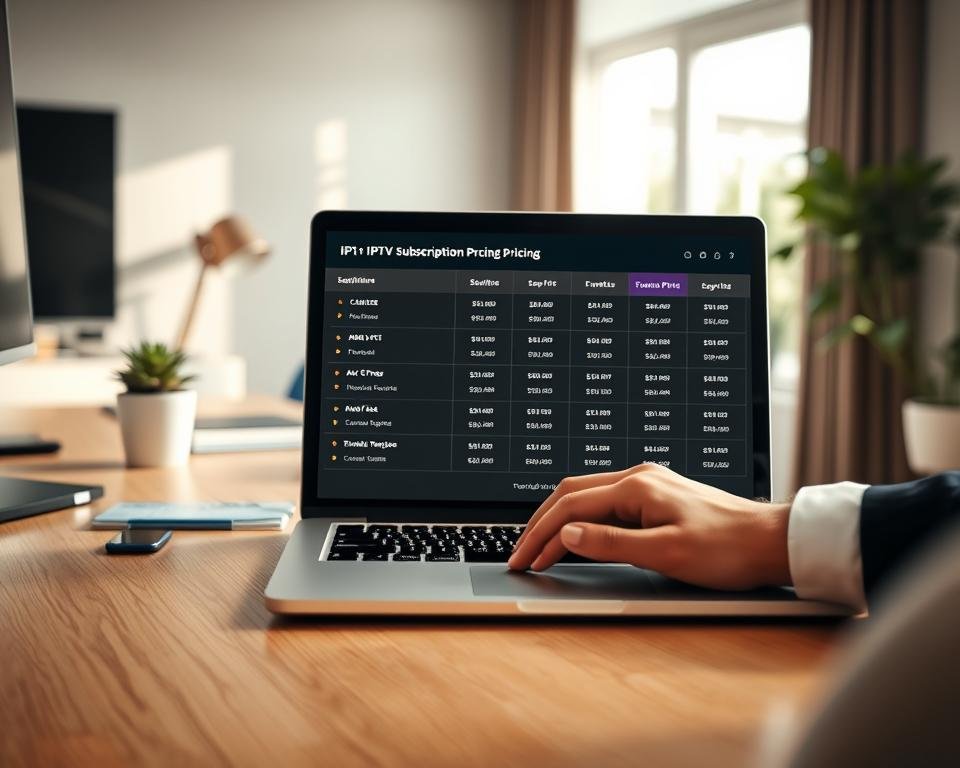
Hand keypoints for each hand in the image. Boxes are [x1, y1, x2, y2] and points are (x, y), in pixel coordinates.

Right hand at [507, 463, 791, 590]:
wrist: (769, 541)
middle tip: (521, 554)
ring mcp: (647, 484)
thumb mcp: (666, 553)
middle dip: (540, 523)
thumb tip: (568, 535)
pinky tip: (577, 536)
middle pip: (571, 493)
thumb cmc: (726, 548)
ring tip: (540, 547)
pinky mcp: (656, 496)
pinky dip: (582, 519)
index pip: (571, 507)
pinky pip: (605, 503)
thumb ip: (612, 543)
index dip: (541, 534)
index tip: (523, 559)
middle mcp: (638, 478)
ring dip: (559, 520)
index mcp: (636, 487)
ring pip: (586, 496)